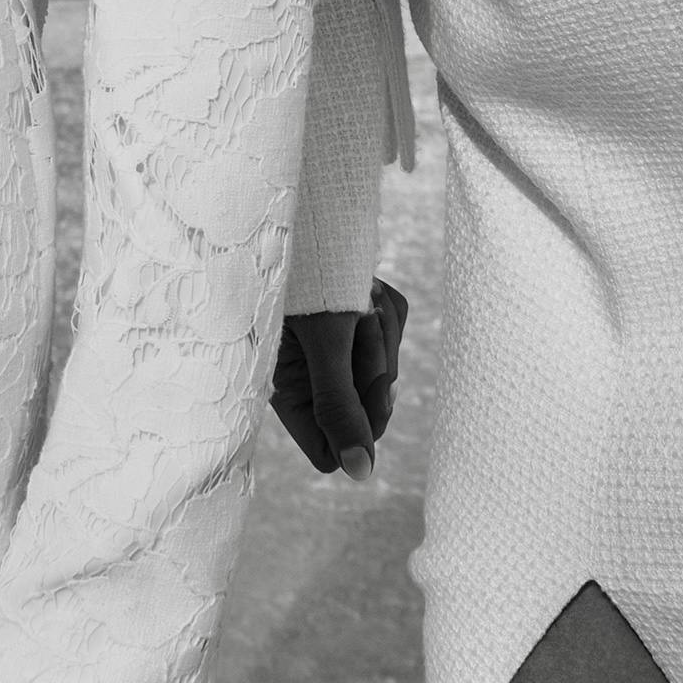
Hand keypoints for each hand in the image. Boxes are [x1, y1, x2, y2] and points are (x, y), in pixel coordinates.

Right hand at [269, 279, 407, 480]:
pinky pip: (392, 328)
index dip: (356, 423)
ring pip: (385, 366)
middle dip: (372, 365)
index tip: (365, 385)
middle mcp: (311, 375)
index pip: (332, 452)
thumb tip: (361, 474)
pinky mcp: (355, 316)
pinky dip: (385, 309)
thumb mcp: (321, 341)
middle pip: (370, 406)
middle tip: (358, 319)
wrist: (293, 208)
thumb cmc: (299, 274)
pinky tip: (362, 286)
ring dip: (380, 331)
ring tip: (356, 296)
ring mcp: (335, 345)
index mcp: (290, 394)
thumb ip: (339, 407)